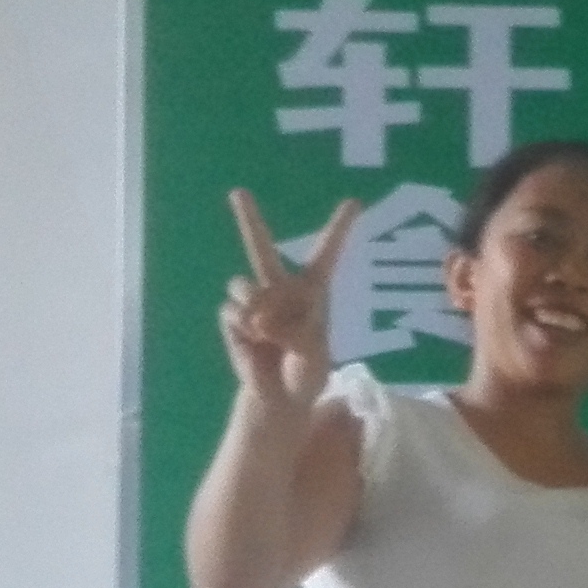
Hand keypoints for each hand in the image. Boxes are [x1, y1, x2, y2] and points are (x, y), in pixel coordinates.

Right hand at [219, 188, 351, 415]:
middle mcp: (280, 288)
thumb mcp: (314, 355)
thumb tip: (261, 319)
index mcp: (312, 290)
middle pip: (260, 246)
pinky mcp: (234, 318)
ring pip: (241, 283)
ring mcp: (254, 301)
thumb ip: (294, 333)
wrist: (281, 397)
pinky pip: (232, 311)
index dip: (339, 228)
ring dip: (252, 303)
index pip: (327, 252)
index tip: (354, 202)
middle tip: (238, 191)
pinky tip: (255, 341)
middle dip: (248, 218)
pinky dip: (244, 328)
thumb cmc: (307, 372)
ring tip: (265, 328)